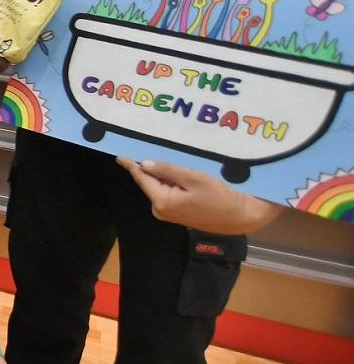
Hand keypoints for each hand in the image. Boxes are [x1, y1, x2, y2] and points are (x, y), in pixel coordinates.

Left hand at [118, 157, 283, 234]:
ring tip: (168, 156)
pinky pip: (169, 192)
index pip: (142, 178)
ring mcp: (169, 213)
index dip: (131, 164)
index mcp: (161, 201)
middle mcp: (160, 209)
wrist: (243, 216)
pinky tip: (179, 172)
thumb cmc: (220, 197)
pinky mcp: (179, 213)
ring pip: (160, 186)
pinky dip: (172, 181)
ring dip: (163, 173)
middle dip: (150, 166)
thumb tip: (144, 164)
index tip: (119, 154)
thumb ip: (168, 170)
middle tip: (147, 147)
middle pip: (150, 181)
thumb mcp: (194, 178)